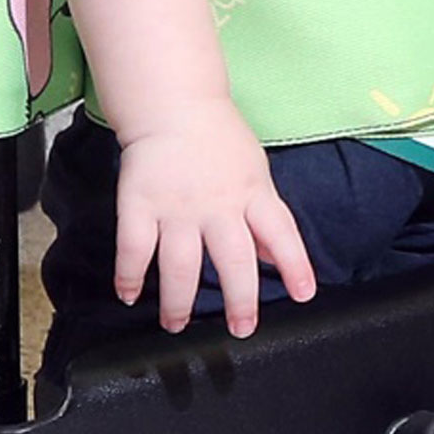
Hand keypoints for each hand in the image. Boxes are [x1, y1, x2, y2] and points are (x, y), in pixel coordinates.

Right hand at [112, 97, 315, 336]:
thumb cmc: (218, 139)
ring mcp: (177, 207)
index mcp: (252, 193)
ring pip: (182, 265)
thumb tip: (277, 257)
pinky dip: (130, 276)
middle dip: (240, 299)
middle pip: (234, 260)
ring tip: (177, 324)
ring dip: (180, 302)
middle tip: (241, 328)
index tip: (304, 295)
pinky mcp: (140, 204)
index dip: (295, 265)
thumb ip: (264, 216)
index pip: (281, 233)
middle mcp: (218, 205)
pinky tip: (130, 295)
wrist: (174, 105)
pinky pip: (135, 249)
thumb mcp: (255, 172)